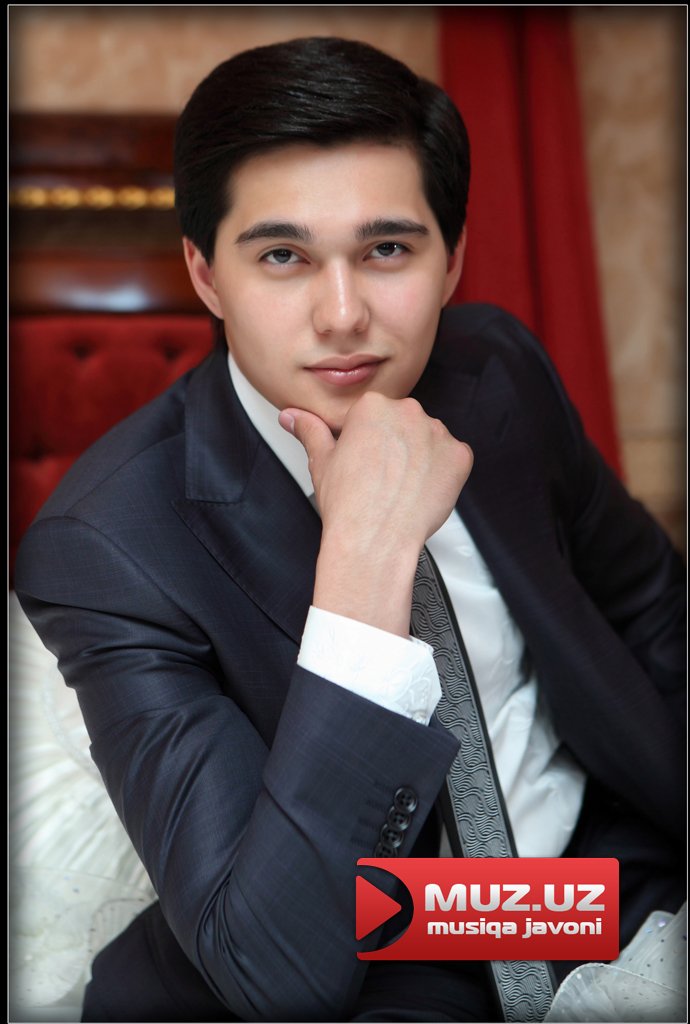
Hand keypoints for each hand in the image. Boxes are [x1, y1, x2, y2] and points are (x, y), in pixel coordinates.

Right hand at [279, 393, 472, 635]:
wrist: (374, 538)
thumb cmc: (349, 504)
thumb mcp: (321, 460)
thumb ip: (309, 430)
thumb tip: (292, 417)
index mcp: (373, 406)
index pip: (377, 414)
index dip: (370, 441)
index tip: (367, 459)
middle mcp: (408, 412)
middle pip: (405, 423)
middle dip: (397, 446)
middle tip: (382, 476)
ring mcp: (437, 434)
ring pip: (430, 440)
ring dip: (421, 457)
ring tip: (401, 487)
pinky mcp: (460, 456)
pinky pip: (454, 458)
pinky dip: (443, 473)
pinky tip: (421, 490)